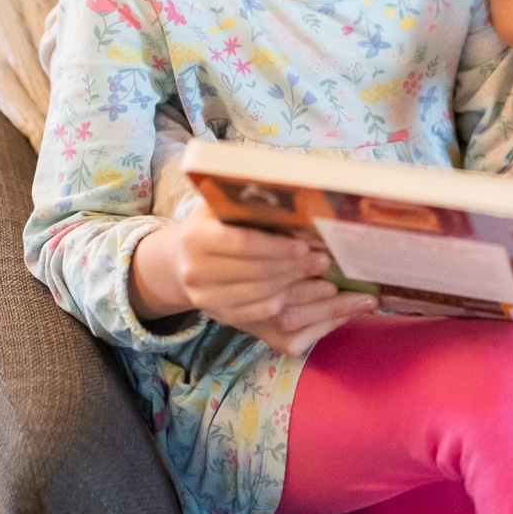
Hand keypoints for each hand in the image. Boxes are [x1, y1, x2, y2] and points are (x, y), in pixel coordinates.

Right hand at [130, 215, 377, 353]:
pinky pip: (266, 321)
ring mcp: (211, 303)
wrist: (180, 263)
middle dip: (296, 270)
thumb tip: (296, 192)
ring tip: (332, 282)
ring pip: (265, 302)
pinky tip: (318, 302)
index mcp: (198, 239)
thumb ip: (249, 201)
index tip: (305, 246)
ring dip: (302, 293)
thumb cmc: (212, 225)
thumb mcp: (221, 206)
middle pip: (257, 276)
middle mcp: (198, 275)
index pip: (243, 245)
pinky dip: (295, 311)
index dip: (276, 248)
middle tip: (326, 261)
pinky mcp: (226, 321)